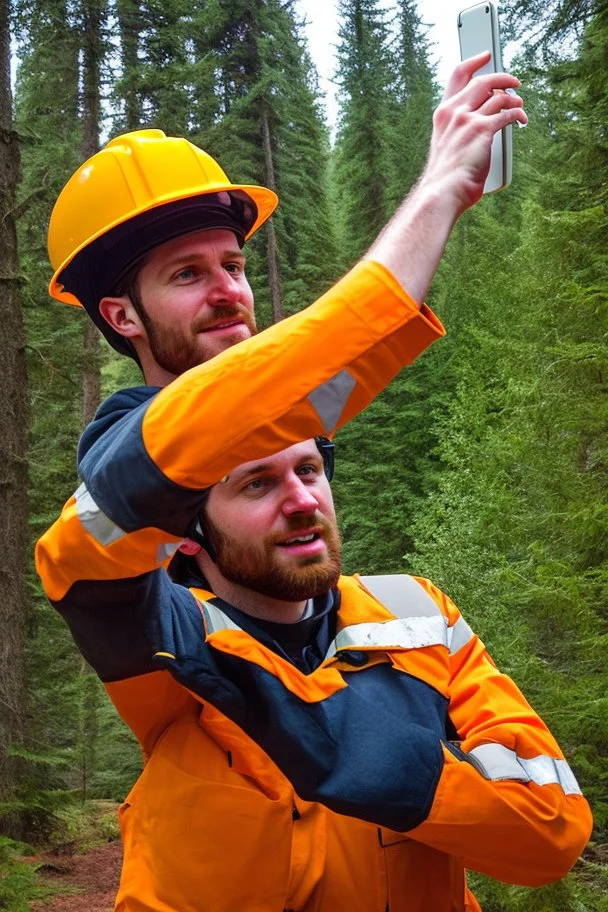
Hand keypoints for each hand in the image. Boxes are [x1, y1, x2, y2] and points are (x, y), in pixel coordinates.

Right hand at [421, 53, 526, 214]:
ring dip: (514, 101)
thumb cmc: (445, 178)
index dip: (473, 63)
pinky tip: (520, 121)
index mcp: (443, 114)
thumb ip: (458, 132)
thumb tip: (480, 131)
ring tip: (520, 107)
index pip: (457, 76)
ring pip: (498, 96)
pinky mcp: (482, 130)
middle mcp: (454, 111)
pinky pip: (507, 114)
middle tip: (515, 83)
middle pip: (483, 81)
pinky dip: (517, 115)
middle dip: (503, 79)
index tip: (484, 57)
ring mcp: (467, 119)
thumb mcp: (445, 146)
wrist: (442, 191)